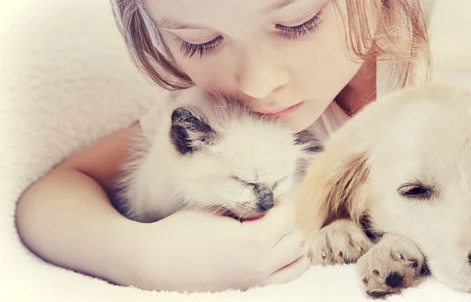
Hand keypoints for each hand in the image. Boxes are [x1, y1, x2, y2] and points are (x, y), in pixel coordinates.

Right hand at [134, 198, 307, 291]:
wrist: (156, 263)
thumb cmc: (181, 231)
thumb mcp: (216, 208)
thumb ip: (247, 204)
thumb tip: (267, 198)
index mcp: (254, 243)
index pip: (288, 217)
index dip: (282, 202)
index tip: (271, 196)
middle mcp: (261, 266)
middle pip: (297, 239)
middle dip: (289, 220)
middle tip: (273, 210)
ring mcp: (257, 282)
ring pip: (298, 262)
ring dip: (293, 242)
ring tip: (276, 229)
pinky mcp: (250, 290)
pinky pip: (285, 278)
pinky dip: (288, 262)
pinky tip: (274, 249)